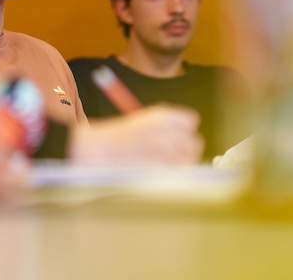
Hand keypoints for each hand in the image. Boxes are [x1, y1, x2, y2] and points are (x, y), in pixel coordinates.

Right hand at [68, 104, 203, 164]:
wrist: (97, 152)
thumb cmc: (115, 138)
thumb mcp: (142, 122)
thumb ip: (165, 126)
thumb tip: (185, 138)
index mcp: (162, 116)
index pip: (191, 121)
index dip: (185, 131)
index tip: (178, 137)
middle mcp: (169, 131)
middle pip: (195, 142)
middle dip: (187, 150)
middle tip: (174, 156)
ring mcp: (168, 152)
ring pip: (189, 161)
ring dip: (181, 164)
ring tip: (162, 166)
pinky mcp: (165, 170)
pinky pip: (179, 174)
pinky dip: (173, 176)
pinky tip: (158, 174)